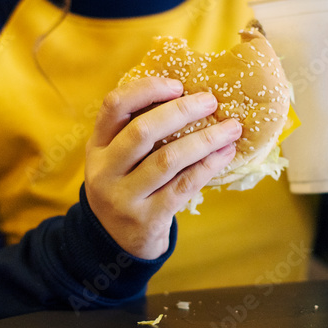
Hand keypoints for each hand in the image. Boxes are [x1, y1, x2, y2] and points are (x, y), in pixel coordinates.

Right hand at [84, 77, 241, 259]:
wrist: (115, 242)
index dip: (146, 89)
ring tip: (230, 128)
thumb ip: (136, 130)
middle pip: (142, 131)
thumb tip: (187, 94)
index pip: (113, 106)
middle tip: (210, 101)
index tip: (177, 85)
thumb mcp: (116, 158)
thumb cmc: (126, 186)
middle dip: (181, 111)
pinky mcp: (147, 219)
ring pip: (167, 159)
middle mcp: (104, 171)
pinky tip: (225, 154)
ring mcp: (124, 197)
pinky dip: (208, 166)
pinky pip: (183, 186)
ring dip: (204, 140)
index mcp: (97, 147)